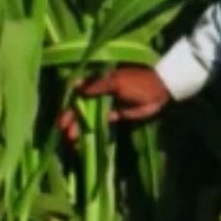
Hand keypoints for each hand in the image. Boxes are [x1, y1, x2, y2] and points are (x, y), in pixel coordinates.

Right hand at [56, 66, 171, 141]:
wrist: (159, 90)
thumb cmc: (138, 83)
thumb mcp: (118, 82)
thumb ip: (98, 85)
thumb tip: (76, 86)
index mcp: (98, 81)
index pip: (78, 94)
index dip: (68, 106)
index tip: (62, 120)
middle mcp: (99, 92)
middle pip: (80, 107)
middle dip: (71, 120)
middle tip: (65, 133)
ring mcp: (106, 103)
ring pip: (88, 116)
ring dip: (79, 126)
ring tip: (72, 139)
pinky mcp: (115, 113)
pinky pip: (100, 121)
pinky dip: (91, 129)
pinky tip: (83, 139)